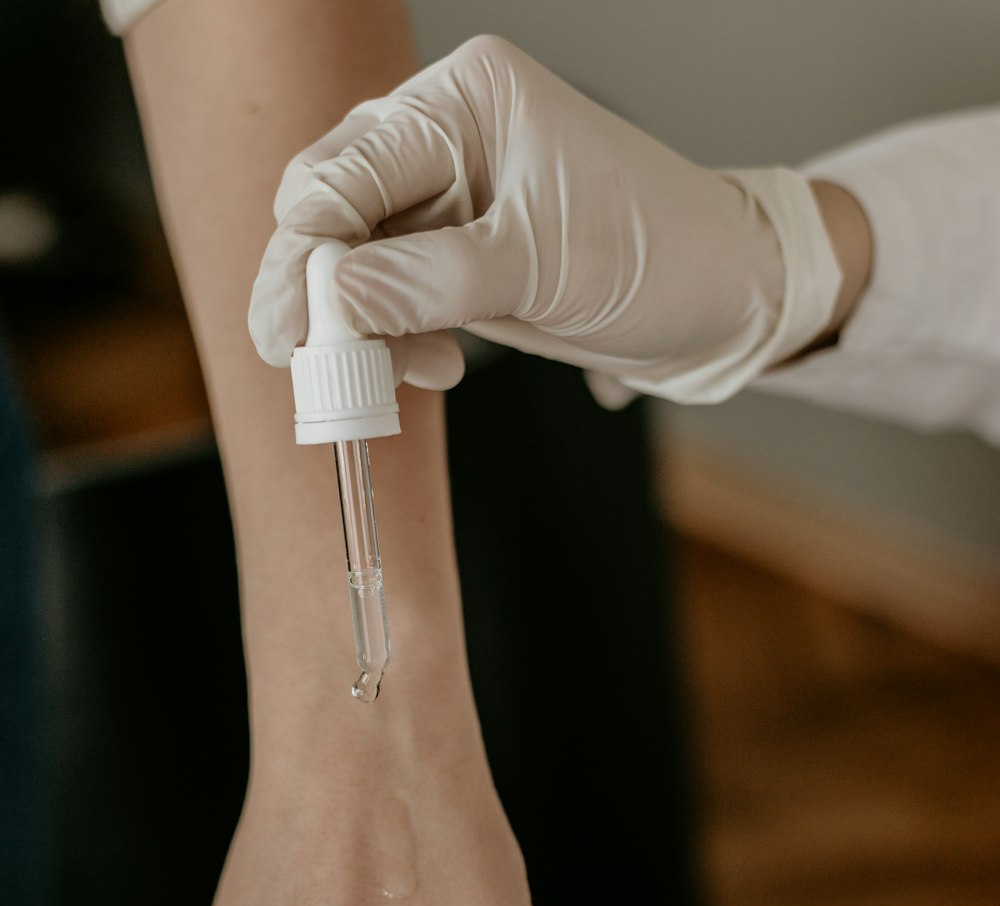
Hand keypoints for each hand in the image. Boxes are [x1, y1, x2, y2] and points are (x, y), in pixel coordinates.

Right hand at [249, 35, 842, 403]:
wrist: (716, 300)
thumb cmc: (656, 256)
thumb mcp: (541, 267)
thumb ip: (431, 280)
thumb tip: (334, 297)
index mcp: (469, 99)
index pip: (354, 168)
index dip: (314, 247)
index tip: (298, 323)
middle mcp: (447, 134)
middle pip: (335, 207)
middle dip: (317, 289)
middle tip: (296, 359)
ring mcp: (446, 196)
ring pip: (354, 259)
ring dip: (356, 326)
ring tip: (375, 382)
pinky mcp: (453, 252)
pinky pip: (389, 294)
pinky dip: (392, 339)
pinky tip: (428, 370)